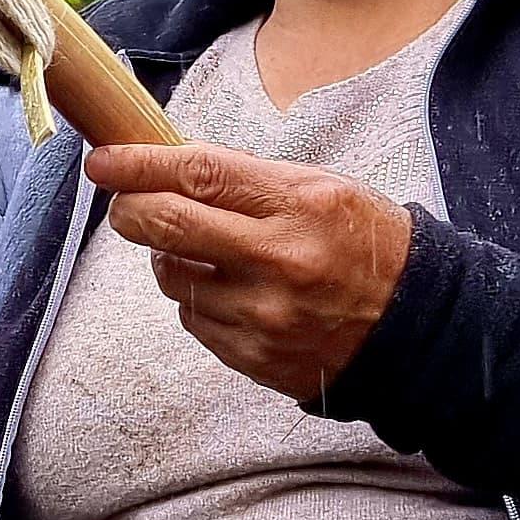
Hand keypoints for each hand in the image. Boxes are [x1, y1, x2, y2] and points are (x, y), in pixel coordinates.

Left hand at [86, 144, 413, 402]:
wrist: (415, 325)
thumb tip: (167, 164)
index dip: (138, 165)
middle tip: (124, 203)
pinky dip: (196, 299)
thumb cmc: (363, 243)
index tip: (103, 162)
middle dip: (129, 210)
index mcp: (299, 205)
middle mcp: (279, 261)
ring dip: (169, 259)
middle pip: (167, 226)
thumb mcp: (321, 189)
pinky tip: (228, 290)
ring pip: (171, 278)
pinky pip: (192, 319)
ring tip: (204, 251)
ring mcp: (264, 315)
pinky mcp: (254, 357)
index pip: (198, 174)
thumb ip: (247, 179)